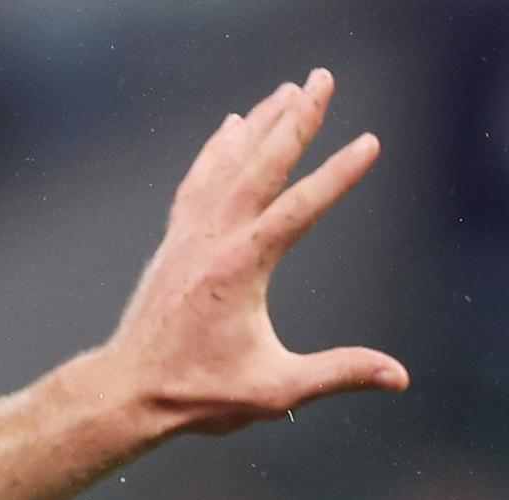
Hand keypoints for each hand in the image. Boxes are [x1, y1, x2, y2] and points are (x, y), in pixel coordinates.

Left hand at [95, 68, 407, 437]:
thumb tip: (397, 377)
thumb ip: (337, 373)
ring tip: (287, 90)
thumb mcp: (274, 391)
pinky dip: (217, 150)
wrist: (126, 393)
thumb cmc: (195, 394)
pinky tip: (231, 126)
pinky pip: (197, 181)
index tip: (369, 142)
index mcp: (239, 269)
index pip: (300, 209)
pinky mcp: (174, 241)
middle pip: (261, 166)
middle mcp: (211, 241)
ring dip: (260, 125)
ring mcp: (188, 237)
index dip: (337, 175)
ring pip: (228, 165)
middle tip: (322, 80)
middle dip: (296, 120)